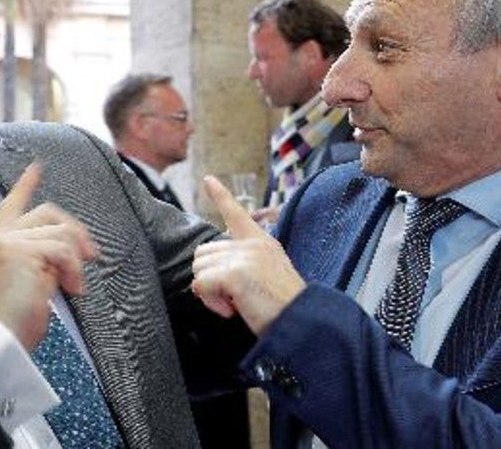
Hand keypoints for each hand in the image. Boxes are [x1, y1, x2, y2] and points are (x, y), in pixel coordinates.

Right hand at [0, 163, 96, 350]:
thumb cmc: (11, 325)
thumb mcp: (28, 285)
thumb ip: (40, 262)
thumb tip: (71, 255)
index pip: (10, 207)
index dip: (25, 186)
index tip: (36, 167)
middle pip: (47, 212)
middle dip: (74, 229)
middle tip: (90, 256)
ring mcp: (8, 243)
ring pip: (60, 233)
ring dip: (75, 262)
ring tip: (74, 288)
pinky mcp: (21, 251)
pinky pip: (63, 249)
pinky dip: (74, 269)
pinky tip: (72, 289)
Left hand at [190, 175, 304, 334]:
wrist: (301, 321)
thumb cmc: (283, 305)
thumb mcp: (268, 273)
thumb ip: (244, 262)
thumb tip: (212, 269)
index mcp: (261, 241)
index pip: (237, 213)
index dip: (220, 196)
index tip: (208, 179)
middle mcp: (251, 244)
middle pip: (203, 253)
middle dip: (209, 278)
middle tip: (232, 297)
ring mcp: (243, 257)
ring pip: (199, 269)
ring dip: (210, 292)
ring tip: (235, 302)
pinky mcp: (234, 274)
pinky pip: (201, 285)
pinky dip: (211, 302)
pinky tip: (232, 309)